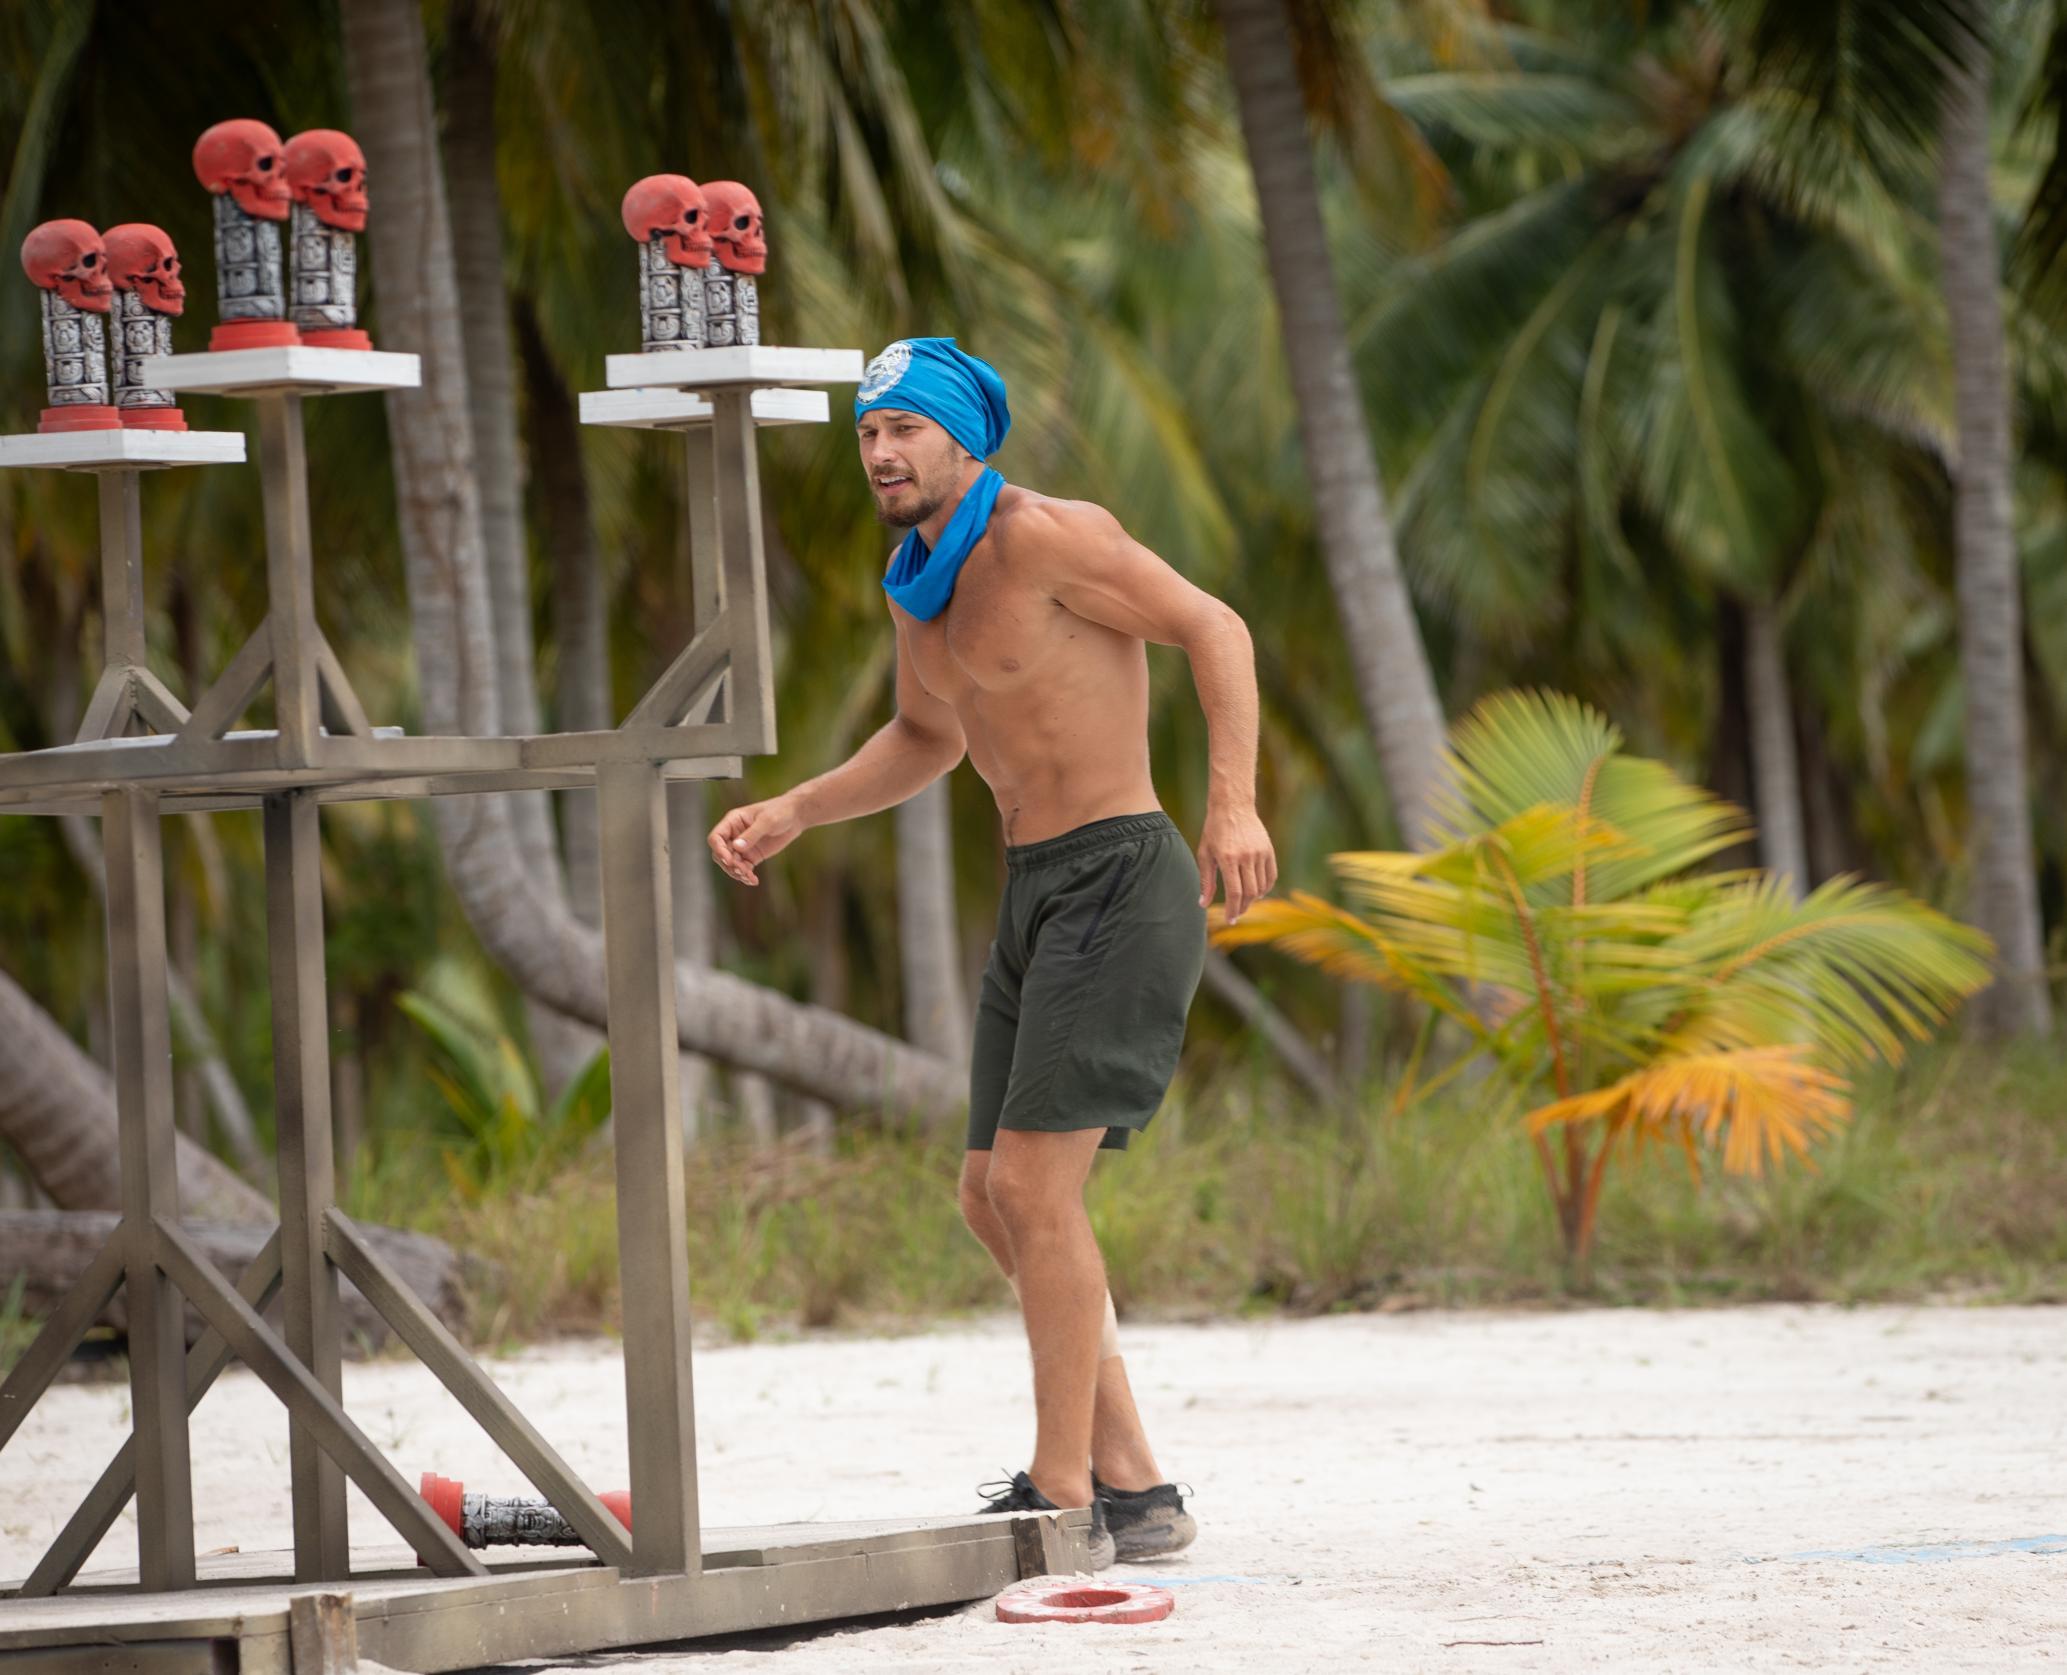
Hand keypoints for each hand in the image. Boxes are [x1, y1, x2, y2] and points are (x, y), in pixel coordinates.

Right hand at [708, 793, 805, 885]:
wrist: (795, 817)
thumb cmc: (780, 812)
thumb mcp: (767, 821)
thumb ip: (752, 834)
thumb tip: (736, 847)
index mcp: (732, 821)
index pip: (716, 837)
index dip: (719, 850)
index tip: (730, 860)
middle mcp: (734, 834)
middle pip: (720, 853)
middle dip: (729, 865)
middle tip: (743, 871)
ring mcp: (742, 846)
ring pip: (731, 864)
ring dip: (737, 872)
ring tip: (750, 878)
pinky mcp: (752, 856)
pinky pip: (744, 868)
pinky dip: (746, 876)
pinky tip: (754, 881)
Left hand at [1196, 801, 1275, 923]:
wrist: (1233, 805)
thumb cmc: (1214, 830)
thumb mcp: (1205, 853)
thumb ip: (1205, 880)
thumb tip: (1203, 904)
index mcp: (1228, 858)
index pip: (1234, 892)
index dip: (1232, 909)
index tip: (1230, 920)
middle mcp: (1246, 856)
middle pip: (1249, 893)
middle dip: (1242, 907)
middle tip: (1236, 914)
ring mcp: (1260, 853)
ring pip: (1261, 886)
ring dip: (1253, 899)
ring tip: (1243, 902)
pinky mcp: (1268, 850)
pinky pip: (1271, 876)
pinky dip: (1266, 888)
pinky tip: (1257, 893)